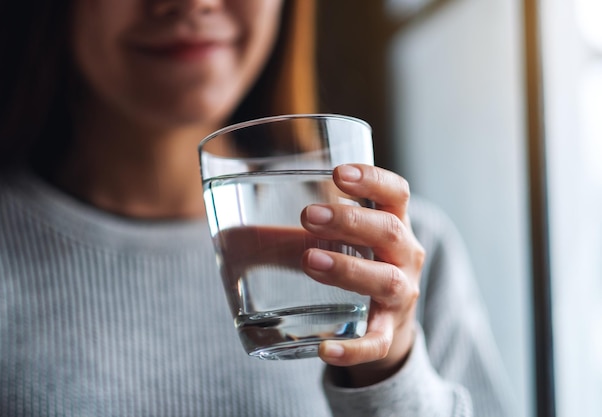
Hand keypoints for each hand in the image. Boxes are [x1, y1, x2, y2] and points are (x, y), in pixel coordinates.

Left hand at [300, 163, 424, 386]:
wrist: (384, 326)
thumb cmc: (354, 268)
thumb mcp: (335, 244)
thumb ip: (292, 236)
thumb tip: (231, 232)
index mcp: (393, 224)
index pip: (396, 193)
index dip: (373, 179)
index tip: (339, 173)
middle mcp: (405, 255)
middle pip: (389, 231)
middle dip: (349, 221)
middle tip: (308, 215)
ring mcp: (401, 295)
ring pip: (386, 280)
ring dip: (348, 268)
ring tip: (309, 261)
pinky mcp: (389, 333)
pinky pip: (377, 342)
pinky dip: (354, 348)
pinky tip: (326, 350)